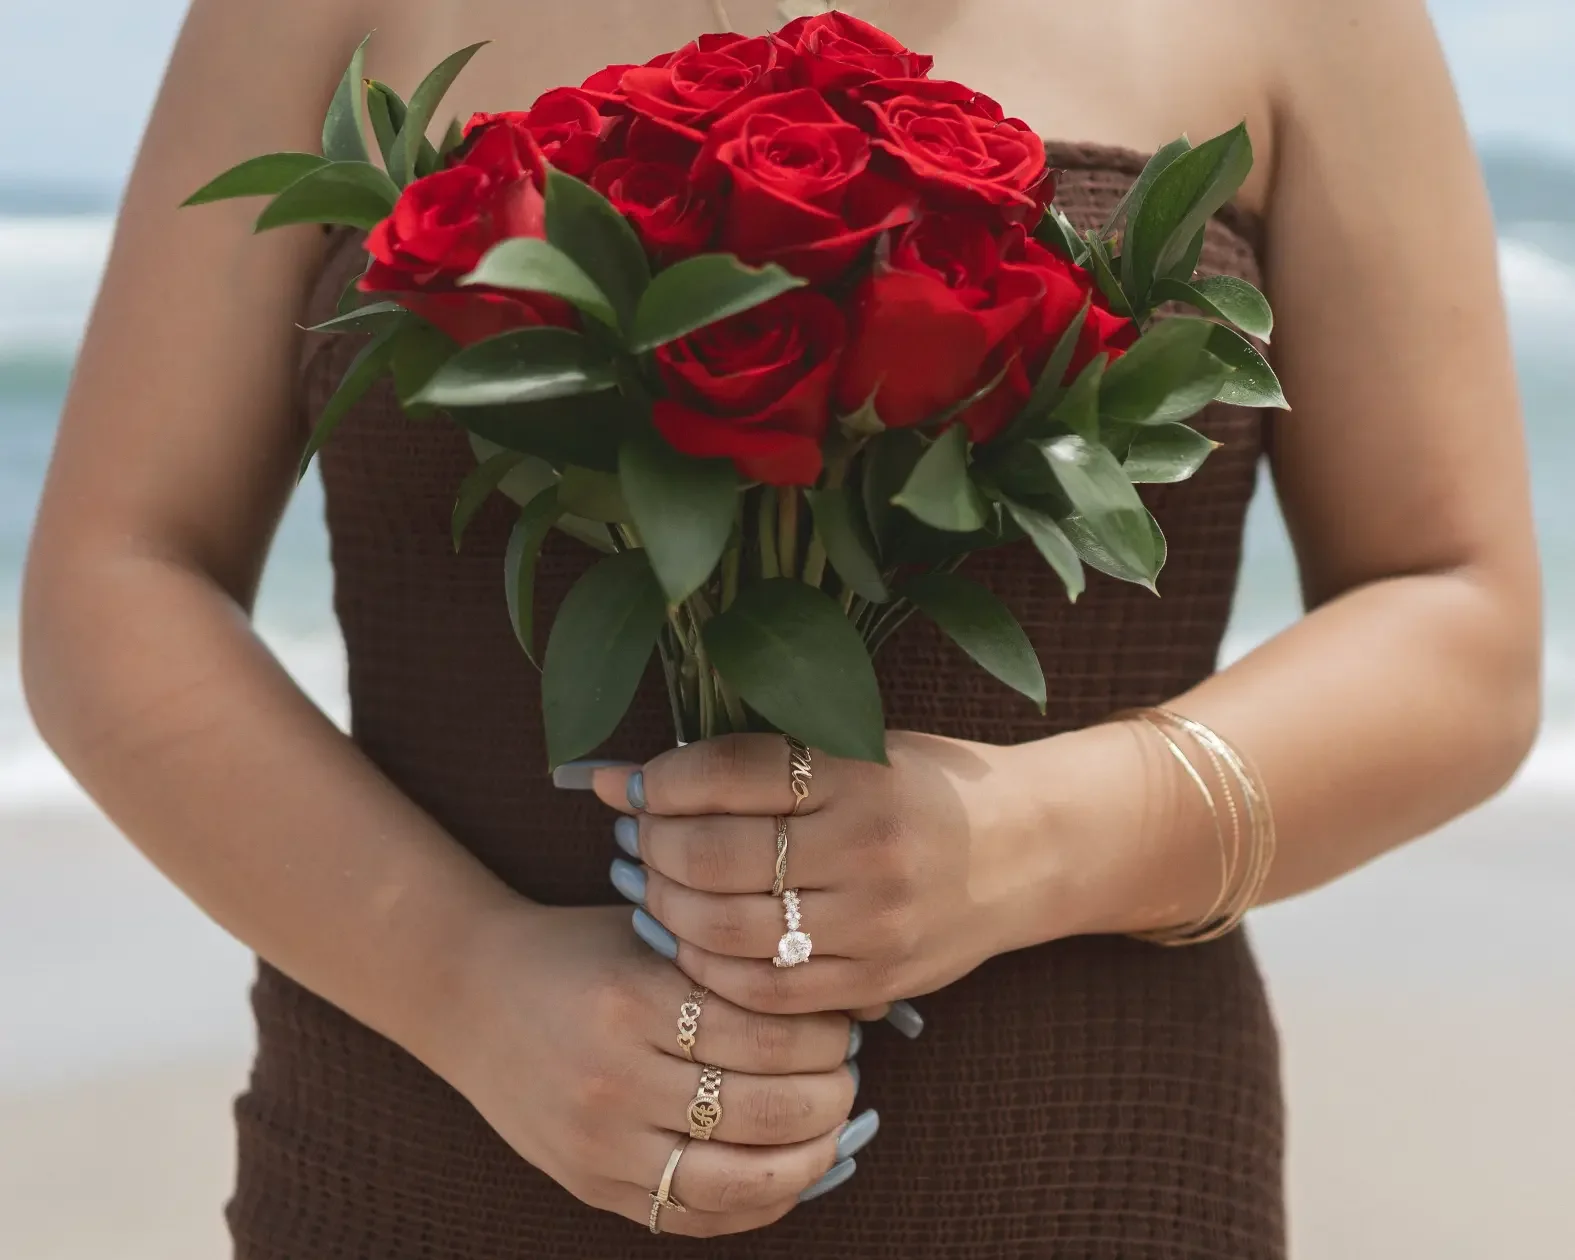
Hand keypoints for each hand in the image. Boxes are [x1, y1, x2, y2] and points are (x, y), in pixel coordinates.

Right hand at [430, 902, 874, 1235]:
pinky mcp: (589, 1184)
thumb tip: (860, 998)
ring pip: (736, 1181)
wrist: (468, 992)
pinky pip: (692, 1217)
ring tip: (830, 1128)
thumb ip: (741, 961)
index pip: (767, 1035)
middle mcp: (614, 1077)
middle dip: (830, 1098)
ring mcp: (599, 1143)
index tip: (841, 1024)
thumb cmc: (579, 950)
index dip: (826, 1036)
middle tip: (846, 1076)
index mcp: (633, 999)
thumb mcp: (655, 931)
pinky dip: (756, 1205)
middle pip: (763, 1111)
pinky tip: (785, 1172)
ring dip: (807, 1160)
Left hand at [589, 731, 1077, 1015]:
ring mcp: (874, 924)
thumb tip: (622, 776)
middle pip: (717, 855)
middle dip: (653, 845)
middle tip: (639, 835)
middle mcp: (869, 848)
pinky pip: (763, 992)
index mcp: (860, 772)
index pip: (728, 772)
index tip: (635, 782)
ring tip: (660, 884)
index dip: (661, 779)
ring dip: (669, 907)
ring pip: (728, 929)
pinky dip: (709, 968)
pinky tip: (696, 941)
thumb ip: (750, 761)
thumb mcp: (853, 747)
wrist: (1030, 847)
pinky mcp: (876, 982)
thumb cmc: (924, 786)